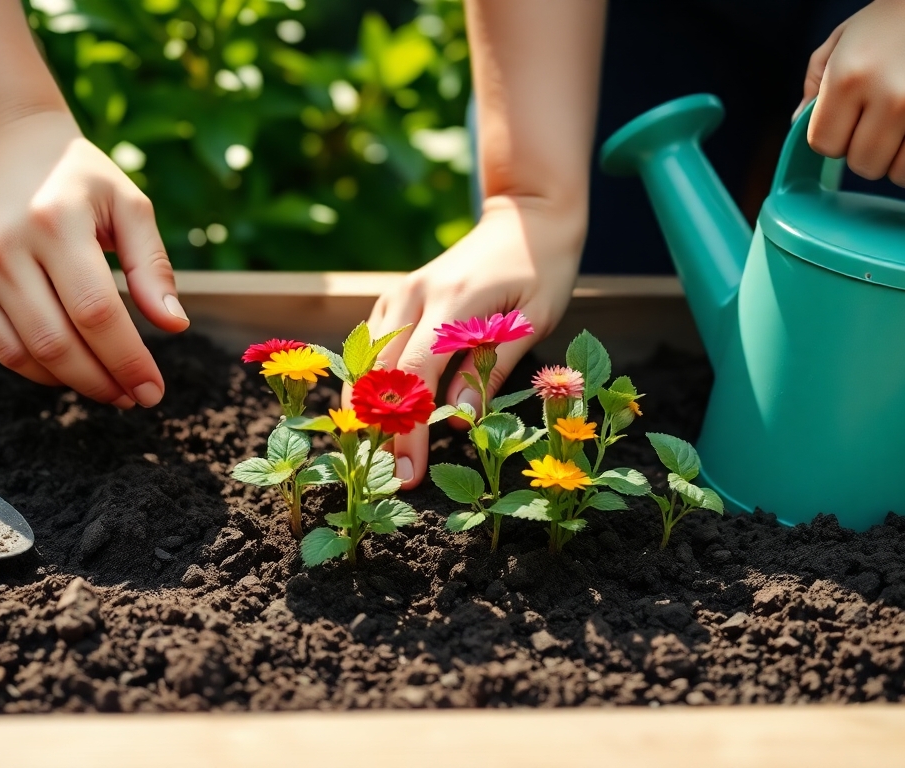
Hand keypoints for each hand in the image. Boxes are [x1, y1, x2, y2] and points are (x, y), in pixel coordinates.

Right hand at [0, 110, 187, 407]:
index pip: (97, 313)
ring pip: (29, 355)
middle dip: (105, 381)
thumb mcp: (126, 202)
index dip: (128, 360)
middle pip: (60, 343)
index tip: (155, 389)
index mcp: (55, 222)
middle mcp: (7, 249)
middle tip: (138, 397)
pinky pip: (2, 349)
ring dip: (76, 384)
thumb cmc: (74, 174)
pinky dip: (40, 371)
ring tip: (113, 390)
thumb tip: (174, 326)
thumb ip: (151, 265)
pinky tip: (73, 371)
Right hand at [355, 196, 582, 488]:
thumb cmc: (540, 270)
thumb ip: (492, 368)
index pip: (415, 377)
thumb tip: (458, 420)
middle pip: (378, 374)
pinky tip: (379, 417)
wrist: (526, 216)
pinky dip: (369, 383)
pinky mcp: (395, 297)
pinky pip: (370, 346)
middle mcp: (413, 295)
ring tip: (380, 457)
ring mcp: (399, 293)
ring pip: (364, 361)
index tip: (408, 473)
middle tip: (391, 479)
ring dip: (367, 410)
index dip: (407, 430)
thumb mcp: (532, 320)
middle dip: (380, 431)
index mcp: (451, 303)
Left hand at [797, 0, 904, 190]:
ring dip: (903, 161)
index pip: (823, 145)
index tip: (850, 121)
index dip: (834, 136)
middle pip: (863, 166)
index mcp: (851, 77)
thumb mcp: (843, 40)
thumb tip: (798, 124)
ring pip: (903, 177)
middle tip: (884, 124)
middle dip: (867, 150)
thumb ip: (815, 84)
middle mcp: (894, 98)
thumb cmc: (901, 20)